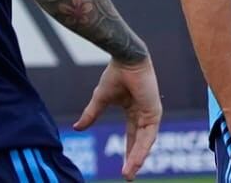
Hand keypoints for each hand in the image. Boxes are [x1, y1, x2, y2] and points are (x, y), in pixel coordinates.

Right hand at [75, 57, 161, 180]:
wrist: (125, 60)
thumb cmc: (115, 74)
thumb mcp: (100, 99)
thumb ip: (91, 115)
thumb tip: (77, 128)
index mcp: (134, 111)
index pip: (132, 136)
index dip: (128, 152)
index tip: (123, 169)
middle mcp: (144, 114)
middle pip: (139, 142)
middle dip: (133, 160)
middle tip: (127, 176)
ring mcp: (150, 113)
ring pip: (144, 143)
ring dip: (136, 159)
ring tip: (128, 174)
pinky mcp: (154, 112)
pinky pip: (148, 136)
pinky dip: (141, 149)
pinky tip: (135, 161)